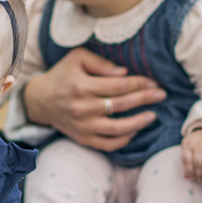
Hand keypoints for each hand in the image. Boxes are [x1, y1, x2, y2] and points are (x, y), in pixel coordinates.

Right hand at [21, 47, 164, 151]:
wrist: (40, 100)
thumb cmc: (63, 75)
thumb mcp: (77, 58)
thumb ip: (101, 63)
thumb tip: (124, 73)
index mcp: (81, 86)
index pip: (118, 86)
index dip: (138, 84)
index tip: (154, 82)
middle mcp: (82, 108)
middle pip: (121, 105)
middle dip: (145, 99)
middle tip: (162, 95)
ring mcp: (82, 126)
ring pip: (117, 129)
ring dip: (139, 123)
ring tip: (153, 116)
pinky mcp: (83, 138)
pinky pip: (108, 144)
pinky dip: (124, 140)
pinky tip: (135, 130)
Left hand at [181, 129, 201, 188]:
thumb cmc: (196, 144)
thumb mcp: (188, 148)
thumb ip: (187, 162)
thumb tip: (187, 177)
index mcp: (188, 144)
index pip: (186, 159)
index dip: (189, 171)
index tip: (192, 179)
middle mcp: (198, 144)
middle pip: (198, 163)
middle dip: (199, 176)